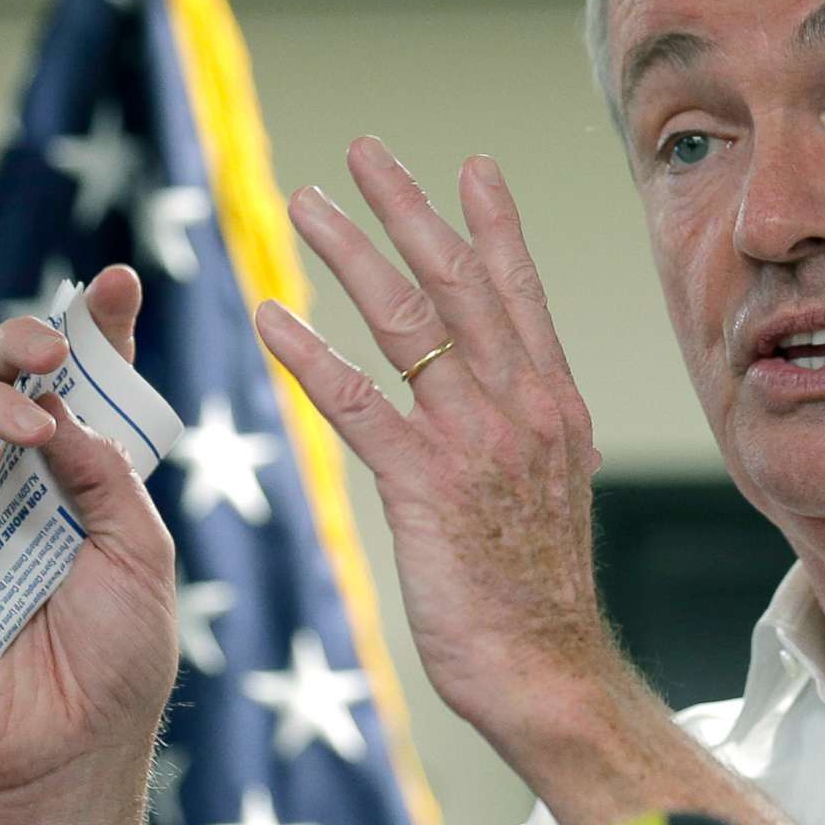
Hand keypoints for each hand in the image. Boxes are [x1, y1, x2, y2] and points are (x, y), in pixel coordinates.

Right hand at [0, 266, 177, 824]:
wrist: (76, 757)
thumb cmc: (120, 666)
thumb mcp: (142, 556)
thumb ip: (110, 478)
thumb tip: (70, 413)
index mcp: (89, 481)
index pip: (86, 389)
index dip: (96, 331)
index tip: (116, 280)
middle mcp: (27, 488)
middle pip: (4, 385)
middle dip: (23, 348)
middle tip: (51, 350)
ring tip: (26, 424)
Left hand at [260, 138, 620, 756]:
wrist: (551, 671)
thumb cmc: (540, 602)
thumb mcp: (551, 500)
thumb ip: (530, 444)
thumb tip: (520, 421)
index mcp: (554, 408)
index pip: (520, 297)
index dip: (494, 227)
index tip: (473, 167)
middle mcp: (523, 408)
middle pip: (460, 285)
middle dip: (410, 210)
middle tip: (366, 152)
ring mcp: (478, 442)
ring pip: (408, 323)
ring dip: (352, 253)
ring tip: (305, 204)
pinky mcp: (429, 485)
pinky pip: (359, 402)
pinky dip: (311, 353)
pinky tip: (270, 317)